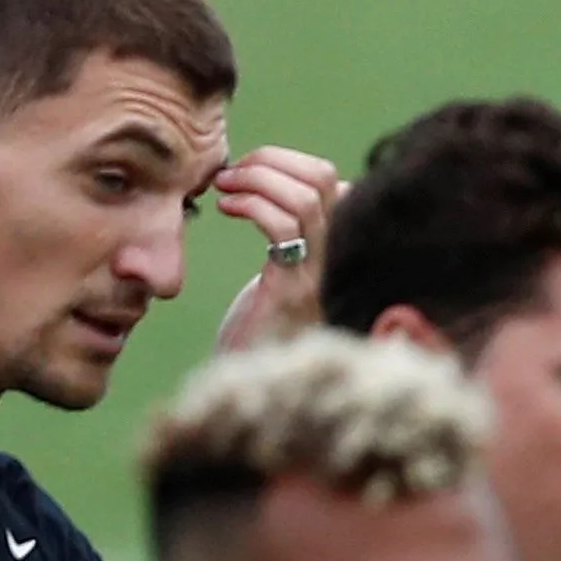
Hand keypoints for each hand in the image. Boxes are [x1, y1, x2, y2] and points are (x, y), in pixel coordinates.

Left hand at [204, 144, 345, 352]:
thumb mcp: (279, 280)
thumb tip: (268, 190)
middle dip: (272, 160)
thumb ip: (289, 243)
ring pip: (306, 197)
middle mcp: (335, 261)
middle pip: (325, 178)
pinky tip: (225, 210)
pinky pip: (281, 227)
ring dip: (256, 178)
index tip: (249, 171)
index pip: (336, 182)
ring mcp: (318, 277)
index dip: (290, 163)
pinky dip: (249, 204)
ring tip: (225, 186)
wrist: (251, 399)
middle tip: (233, 172)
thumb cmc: (257, 338)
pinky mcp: (292, 292)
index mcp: (334, 252)